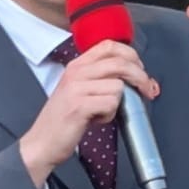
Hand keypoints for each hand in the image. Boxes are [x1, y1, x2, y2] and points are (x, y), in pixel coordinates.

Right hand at [19, 40, 159, 188]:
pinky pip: (111, 103)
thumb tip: (134, 78)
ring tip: (103, 113)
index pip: (109, 46)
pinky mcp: (79, 106)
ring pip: (118, 86)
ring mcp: (76, 88)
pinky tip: (97, 120)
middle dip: (140, 77)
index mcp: (76, 65)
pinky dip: (109, 115)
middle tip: (147, 90)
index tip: (140, 69)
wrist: (42, 143)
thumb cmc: (63, 121)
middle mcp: (76, 72)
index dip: (131, 55)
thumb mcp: (79, 91)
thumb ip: (101, 80)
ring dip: (118, 103)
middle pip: (120, 63)